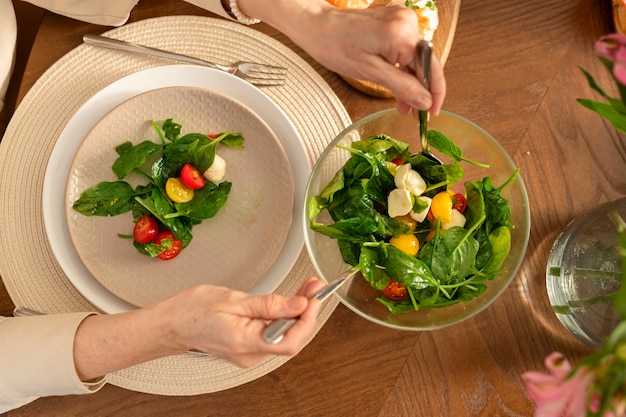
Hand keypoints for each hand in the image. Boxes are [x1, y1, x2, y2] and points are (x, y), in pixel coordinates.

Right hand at [156, 277, 325, 366]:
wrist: (171, 324)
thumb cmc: (193, 310)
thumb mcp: (234, 300)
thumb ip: (269, 304)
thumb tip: (298, 305)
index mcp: (246, 343)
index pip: (289, 340)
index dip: (307, 320)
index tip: (315, 298)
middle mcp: (250, 354)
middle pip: (291, 338)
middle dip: (307, 311)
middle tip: (315, 287)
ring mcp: (249, 353)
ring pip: (284, 335)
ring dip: (298, 313)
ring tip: (307, 289)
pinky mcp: (248, 347)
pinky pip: (274, 334)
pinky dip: (285, 317)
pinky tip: (291, 302)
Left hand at [286, 4, 446, 114]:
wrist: (317, 27)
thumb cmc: (335, 46)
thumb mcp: (371, 73)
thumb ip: (403, 87)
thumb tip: (425, 101)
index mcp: (402, 34)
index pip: (431, 68)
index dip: (434, 94)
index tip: (432, 113)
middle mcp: (407, 22)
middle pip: (425, 63)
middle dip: (420, 90)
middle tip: (414, 113)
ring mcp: (401, 20)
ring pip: (415, 58)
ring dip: (410, 81)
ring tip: (402, 104)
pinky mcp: (395, 22)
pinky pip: (406, 50)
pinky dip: (403, 68)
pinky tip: (397, 84)